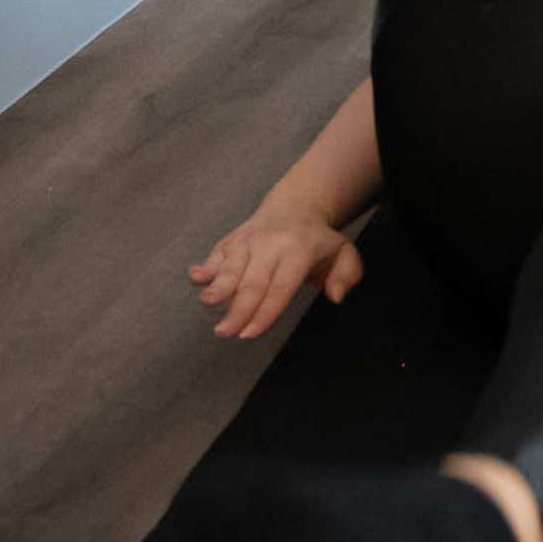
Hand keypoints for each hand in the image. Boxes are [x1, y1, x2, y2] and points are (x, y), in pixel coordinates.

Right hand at [189, 204, 363, 339]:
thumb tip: (336, 296)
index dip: (264, 313)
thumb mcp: (343, 253)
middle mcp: (270, 244)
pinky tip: (195, 277)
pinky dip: (205, 266)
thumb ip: (347, 274)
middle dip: (237, 309)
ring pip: (230, 266)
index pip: (280, 287)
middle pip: (252, 281)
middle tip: (225, 333)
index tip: (249, 334)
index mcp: (298, 251)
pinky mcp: (231, 240)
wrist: (295, 207)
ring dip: (218, 287)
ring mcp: (248, 240)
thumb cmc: (317, 241)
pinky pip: (216, 254)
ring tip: (207, 303)